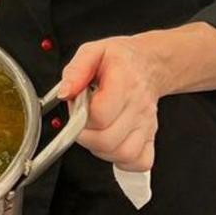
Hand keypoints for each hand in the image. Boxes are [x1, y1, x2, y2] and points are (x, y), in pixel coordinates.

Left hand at [58, 36, 162, 171]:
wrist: (148, 65)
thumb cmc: (120, 60)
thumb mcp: (92, 52)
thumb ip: (75, 71)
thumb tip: (65, 92)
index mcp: (124, 83)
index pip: (100, 115)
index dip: (81, 116)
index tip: (77, 106)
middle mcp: (138, 107)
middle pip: (108, 140)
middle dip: (85, 136)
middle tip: (82, 121)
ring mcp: (146, 124)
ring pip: (123, 154)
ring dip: (101, 150)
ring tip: (95, 132)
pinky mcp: (150, 136)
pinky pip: (139, 162)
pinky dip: (123, 161)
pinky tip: (112, 145)